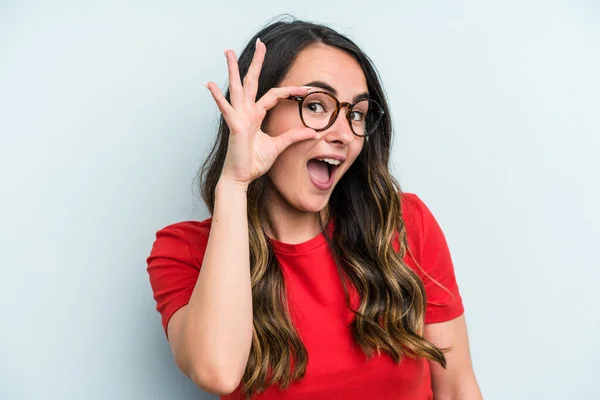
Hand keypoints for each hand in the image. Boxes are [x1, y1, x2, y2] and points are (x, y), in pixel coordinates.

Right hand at [205, 39, 316, 187]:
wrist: (241, 177)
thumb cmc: (254, 162)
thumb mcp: (279, 146)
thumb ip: (293, 137)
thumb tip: (312, 132)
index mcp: (256, 115)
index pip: (274, 95)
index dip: (290, 91)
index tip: (306, 90)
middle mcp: (246, 112)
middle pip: (252, 82)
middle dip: (256, 62)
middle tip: (261, 44)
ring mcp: (238, 117)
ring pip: (237, 88)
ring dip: (232, 69)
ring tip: (228, 51)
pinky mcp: (234, 126)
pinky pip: (226, 109)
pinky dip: (217, 97)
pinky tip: (209, 85)